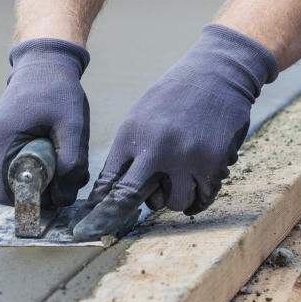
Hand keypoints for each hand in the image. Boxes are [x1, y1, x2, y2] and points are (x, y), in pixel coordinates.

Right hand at [0, 38, 91, 207]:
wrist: (43, 64)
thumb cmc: (57, 90)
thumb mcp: (73, 124)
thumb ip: (71, 161)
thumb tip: (63, 198)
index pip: (6, 195)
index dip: (32, 200)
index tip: (57, 191)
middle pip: (12, 189)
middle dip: (43, 188)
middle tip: (70, 171)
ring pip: (14, 179)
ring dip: (42, 176)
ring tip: (63, 153)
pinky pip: (14, 167)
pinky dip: (35, 166)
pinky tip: (53, 149)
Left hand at [70, 24, 278, 239]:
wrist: (218, 72)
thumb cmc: (177, 95)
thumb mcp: (142, 115)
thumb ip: (130, 150)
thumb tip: (113, 190)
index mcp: (132, 134)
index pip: (108, 182)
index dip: (95, 209)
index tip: (83, 229)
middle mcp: (155, 148)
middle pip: (129, 199)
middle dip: (117, 216)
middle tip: (106, 227)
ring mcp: (185, 157)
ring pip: (171, 204)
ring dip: (174, 198)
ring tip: (179, 180)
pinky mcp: (212, 162)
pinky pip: (202, 197)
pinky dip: (200, 195)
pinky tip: (200, 182)